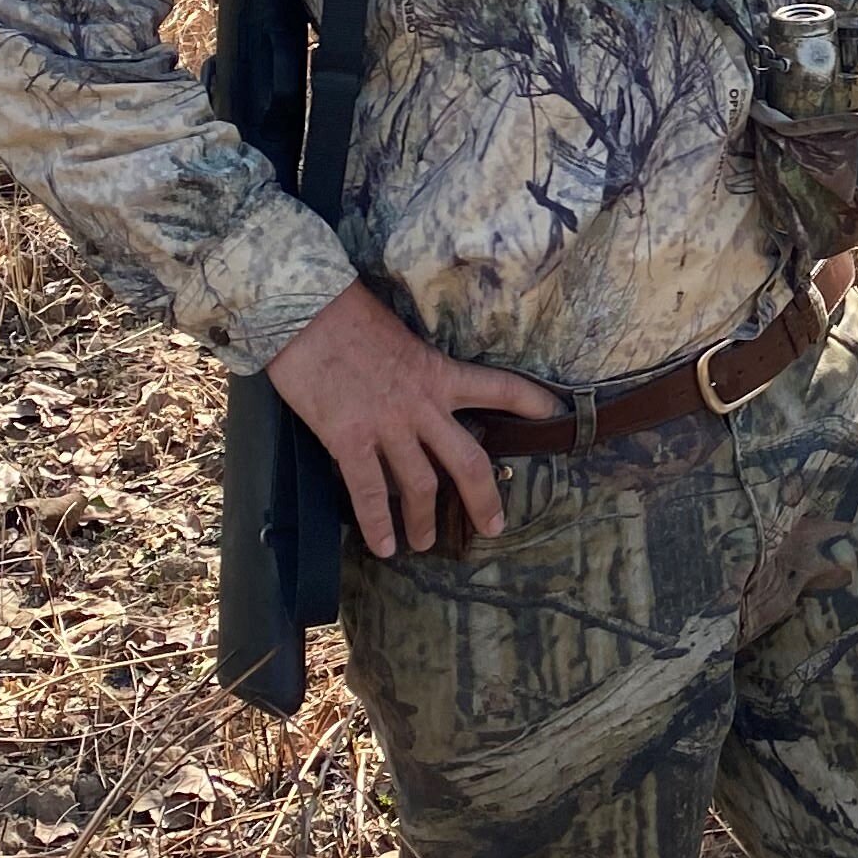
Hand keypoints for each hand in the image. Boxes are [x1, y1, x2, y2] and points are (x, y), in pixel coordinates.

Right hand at [265, 279, 553, 559]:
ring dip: (423, 520)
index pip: (499, 386)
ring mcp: (386, 424)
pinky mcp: (348, 438)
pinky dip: (377, 523)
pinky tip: (383, 545)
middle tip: (493, 526)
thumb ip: (416, 373)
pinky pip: (369, 491)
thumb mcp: (399, 339)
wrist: (303, 311)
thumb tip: (417, 402)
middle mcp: (421, 404)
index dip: (530, 401)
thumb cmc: (346, 316)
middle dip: (483, 498)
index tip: (554, 413)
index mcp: (438, 373)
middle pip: (467, 460)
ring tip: (423, 541)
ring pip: (420, 485)